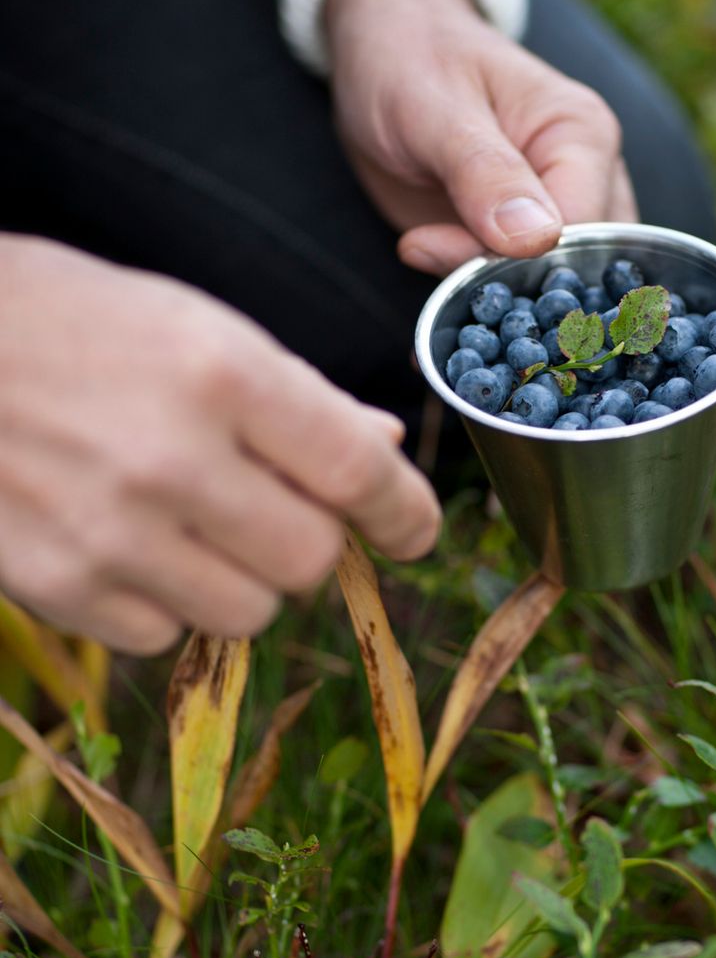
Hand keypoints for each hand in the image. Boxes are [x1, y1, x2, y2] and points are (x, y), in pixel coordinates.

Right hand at [0, 236, 440, 652]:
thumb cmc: (75, 322)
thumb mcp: (198, 327)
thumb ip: (299, 398)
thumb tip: (384, 449)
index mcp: (220, 376)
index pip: (356, 472)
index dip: (406, 511)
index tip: (416, 529)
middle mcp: (171, 461)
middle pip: (312, 560)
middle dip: (315, 542)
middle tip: (280, 509)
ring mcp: (109, 533)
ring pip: (250, 611)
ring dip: (247, 578)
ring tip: (198, 524)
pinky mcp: (58, 587)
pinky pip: (166, 635)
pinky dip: (171, 603)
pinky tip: (133, 545)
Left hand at [326, 0, 637, 275]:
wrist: (381, 49)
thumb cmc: (410, 59)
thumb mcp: (436, 109)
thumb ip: (484, 173)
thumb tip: (534, 240)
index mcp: (584, 136)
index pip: (581, 228)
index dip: (521, 259)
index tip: (443, 250)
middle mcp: (588, 180)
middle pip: (577, 268)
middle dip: (512, 290)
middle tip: (436, 275)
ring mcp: (558, 215)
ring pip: (551, 288)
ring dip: (495, 303)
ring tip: (430, 275)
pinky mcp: (521, 242)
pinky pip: (517, 288)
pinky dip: (478, 300)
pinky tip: (432, 284)